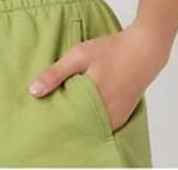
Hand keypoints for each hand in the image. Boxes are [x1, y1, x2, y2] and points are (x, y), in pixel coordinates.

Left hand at [28, 22, 167, 132]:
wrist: (144, 50)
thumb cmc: (112, 50)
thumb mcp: (79, 55)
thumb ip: (56, 73)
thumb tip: (33, 91)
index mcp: (93, 102)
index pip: (66, 122)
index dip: (54, 119)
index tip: (43, 114)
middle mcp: (106, 116)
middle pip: (78, 127)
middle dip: (65, 122)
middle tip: (52, 112)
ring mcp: (116, 119)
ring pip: (91, 128)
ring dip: (79, 121)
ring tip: (67, 110)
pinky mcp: (123, 117)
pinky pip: (103, 125)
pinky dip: (92, 120)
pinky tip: (84, 109)